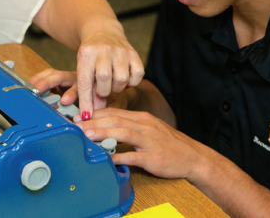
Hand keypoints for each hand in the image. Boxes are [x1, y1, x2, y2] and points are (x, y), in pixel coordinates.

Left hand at [76, 29, 143, 118]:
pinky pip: (137, 74)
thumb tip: (90, 115)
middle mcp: (103, 49)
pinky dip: (132, 82)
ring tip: (112, 84)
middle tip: (102, 90)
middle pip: (104, 79)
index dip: (85, 101)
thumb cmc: (90, 55)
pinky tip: (125, 79)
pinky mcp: (133, 52)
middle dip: (103, 91)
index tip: (86, 116)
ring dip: (116, 87)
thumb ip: (85, 91)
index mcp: (86, 53)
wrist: (102, 31)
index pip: (85, 81)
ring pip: (121, 78)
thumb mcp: (82, 68)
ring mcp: (119, 50)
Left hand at [77, 108, 205, 180]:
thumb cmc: (167, 143)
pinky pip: (134, 156)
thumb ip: (128, 126)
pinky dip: (120, 156)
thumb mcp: (148, 128)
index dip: (95, 113)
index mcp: (141, 118)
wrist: (193, 157)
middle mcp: (144, 126)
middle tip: (76, 125)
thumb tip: (105, 126)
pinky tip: (108, 158)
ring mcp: (149, 141)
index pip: (114, 112)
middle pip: (115, 120)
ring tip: (87, 135)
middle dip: (93, 121)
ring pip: (123, 133)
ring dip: (103, 133)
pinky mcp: (154, 157)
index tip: (78, 116)